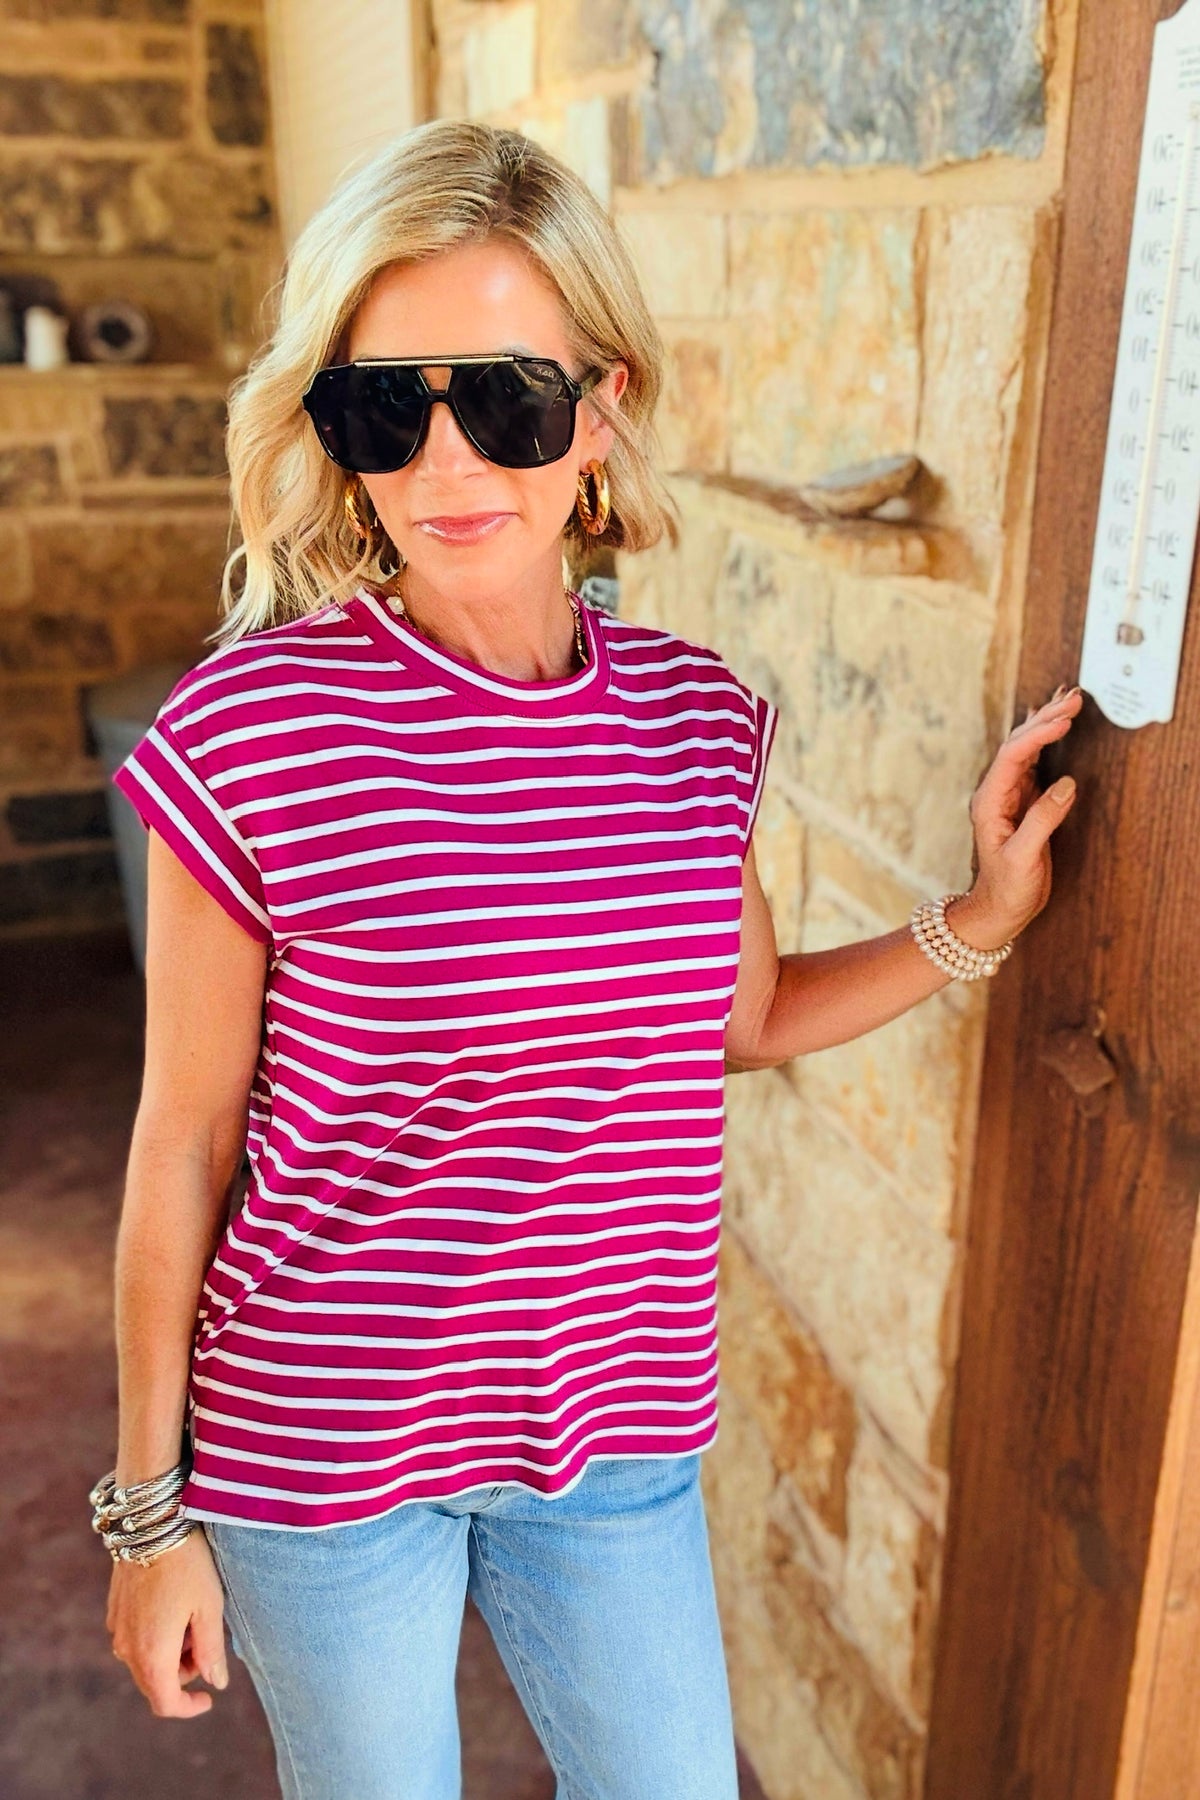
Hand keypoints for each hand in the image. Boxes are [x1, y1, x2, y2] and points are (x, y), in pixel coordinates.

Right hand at [106, 1526, 228, 1717]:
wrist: (151, 1523)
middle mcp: (127, 1649)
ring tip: (192, 1615)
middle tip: (206, 1637)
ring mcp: (117, 1629)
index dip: (189, 1707)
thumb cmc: (188, 1565)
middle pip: (156, 1683)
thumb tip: (216, 1684)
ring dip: (170, 1652)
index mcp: (152, 1655)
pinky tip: (174, 1605)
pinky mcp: (114, 1611)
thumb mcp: (210, 1608)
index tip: (209, 1698)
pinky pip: (136, 1638)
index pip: (166, 1703)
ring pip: (146, 1660)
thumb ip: (211, 1652)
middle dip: (184, 1672)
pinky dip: (157, 1635)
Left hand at [950, 683, 1083, 950]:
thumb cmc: (1006, 888)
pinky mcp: (1022, 802)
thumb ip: (1042, 820)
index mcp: (990, 802)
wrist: (997, 909)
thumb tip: (1065, 784)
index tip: (1063, 720)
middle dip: (1046, 719)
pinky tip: (1049, 723)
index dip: (1038, 735)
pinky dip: (1045, 740)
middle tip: (1075, 698)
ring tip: (1068, 699)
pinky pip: (1033, 762)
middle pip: (1019, 745)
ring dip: (1047, 723)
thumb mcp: (1023, 858)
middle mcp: (996, 793)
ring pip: (1026, 749)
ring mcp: (1008, 795)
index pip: (1013, 757)